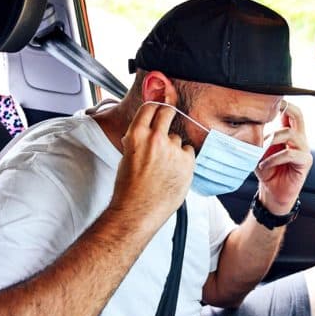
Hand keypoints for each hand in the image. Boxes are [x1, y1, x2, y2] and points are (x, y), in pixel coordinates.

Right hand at [111, 102, 194, 221]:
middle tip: (168, 118)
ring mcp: (173, 150)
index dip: (156, 105)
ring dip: (173, 147)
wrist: (137, 211)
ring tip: (163, 166)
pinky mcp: (187, 162)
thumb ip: (137, 139)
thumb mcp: (126, 156)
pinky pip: (188, 152)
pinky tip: (173, 171)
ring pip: (177, 139)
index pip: (150, 107)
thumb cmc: (128, 188)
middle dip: (168, 113)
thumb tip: (145, 130)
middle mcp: (156, 138)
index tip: (160, 104)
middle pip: (168, 112)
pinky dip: (183, 159)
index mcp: (137, 135)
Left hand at [255, 102, 311, 214]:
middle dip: (284, 109)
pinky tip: (264, 165)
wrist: (273, 192)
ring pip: (290, 133)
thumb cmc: (267, 171)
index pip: (290, 112)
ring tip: (260, 151)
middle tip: (269, 112)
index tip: (268, 99)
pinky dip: (273, 158)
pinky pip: (290, 154)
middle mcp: (299, 138)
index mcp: (288, 133)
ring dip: (272, 139)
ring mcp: (303, 149)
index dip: (282, 103)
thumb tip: (247, 125)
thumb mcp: (258, 151)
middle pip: (298, 114)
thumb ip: (257, 139)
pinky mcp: (305, 162)